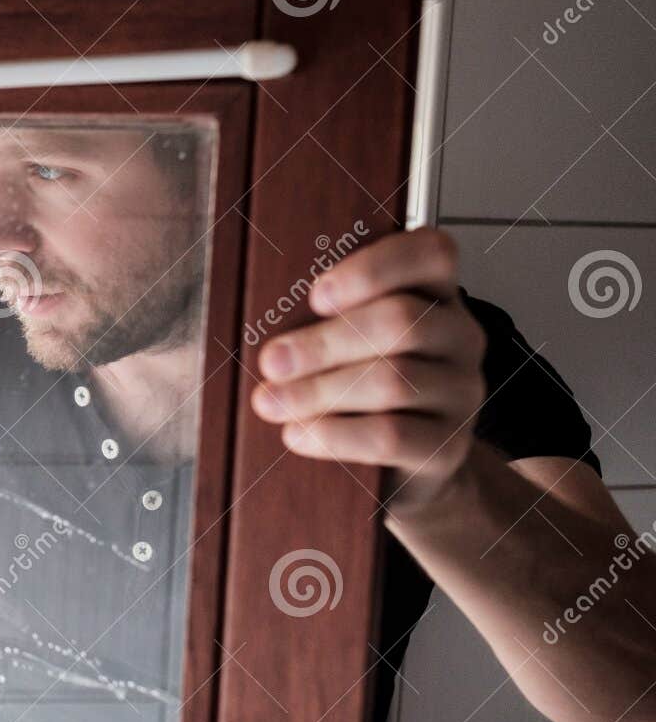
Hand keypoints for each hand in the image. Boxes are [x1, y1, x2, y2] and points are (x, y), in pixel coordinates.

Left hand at [250, 228, 486, 514]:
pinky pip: (391, 436)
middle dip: (323, 342)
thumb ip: (324, 321)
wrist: (402, 467)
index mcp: (437, 295)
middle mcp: (460, 337)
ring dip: (318, 391)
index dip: (374, 269)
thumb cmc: (362, 391)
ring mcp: (460, 393)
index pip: (432, 254)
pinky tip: (297, 434)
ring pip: (392, 380)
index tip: (315, 297)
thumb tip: (262, 326)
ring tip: (269, 403)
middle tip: (270, 362)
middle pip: (401, 322)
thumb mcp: (349, 345)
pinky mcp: (447, 446)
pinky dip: (335, 434)